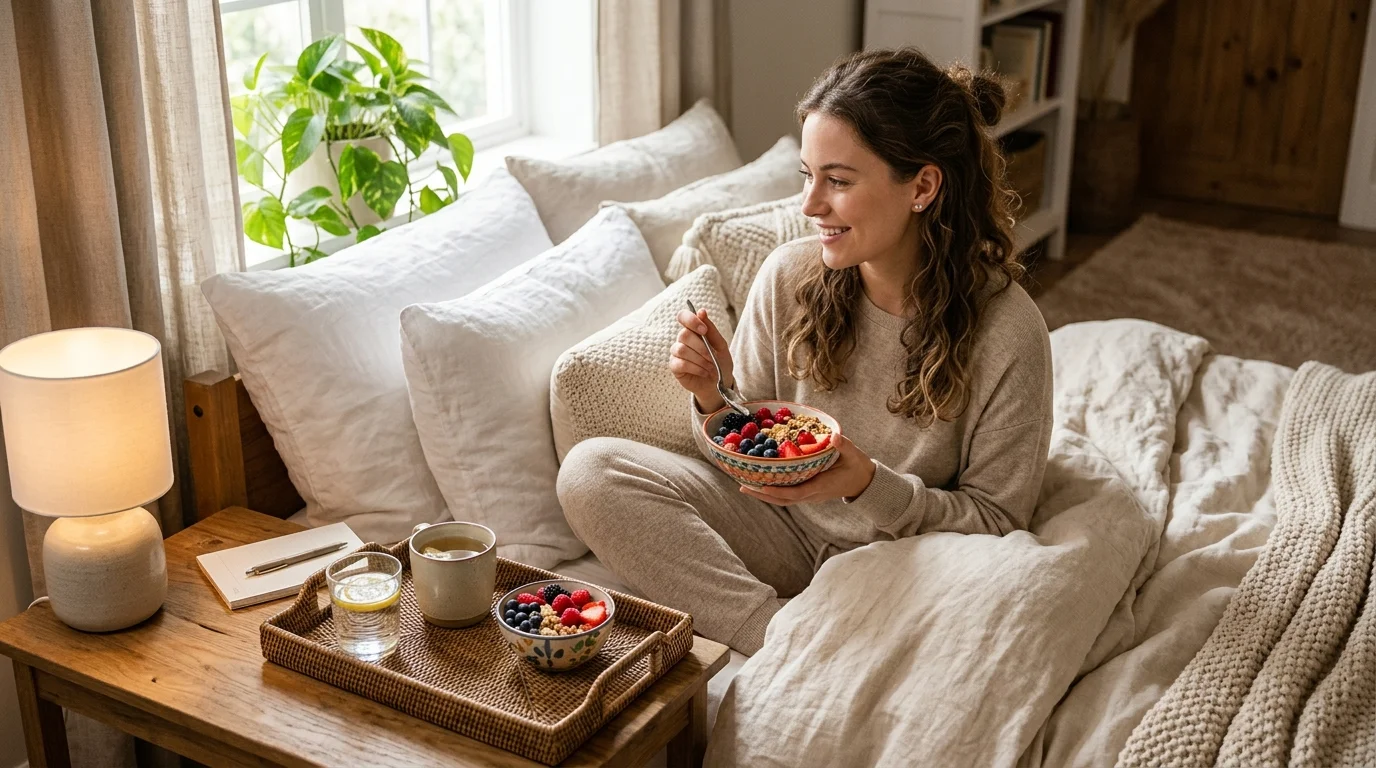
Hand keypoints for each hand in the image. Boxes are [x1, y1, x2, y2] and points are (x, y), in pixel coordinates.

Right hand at [670, 308, 733, 412]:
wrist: (719, 383)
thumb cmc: (720, 362)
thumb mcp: (720, 345)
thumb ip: (711, 329)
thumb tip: (701, 311)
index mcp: (693, 330)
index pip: (683, 316)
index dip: (691, 321)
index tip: (704, 330)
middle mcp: (682, 340)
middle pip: (684, 335)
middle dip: (701, 347)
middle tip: (712, 357)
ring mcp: (677, 353)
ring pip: (681, 350)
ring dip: (699, 359)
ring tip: (710, 367)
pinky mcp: (674, 366)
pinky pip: (680, 363)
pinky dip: (695, 368)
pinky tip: (704, 372)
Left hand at [739, 434, 876, 505]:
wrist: (864, 482)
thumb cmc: (858, 467)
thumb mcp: (853, 455)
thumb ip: (844, 445)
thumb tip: (834, 436)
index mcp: (822, 486)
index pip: (797, 492)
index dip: (778, 491)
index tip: (762, 485)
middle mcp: (813, 494)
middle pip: (784, 500)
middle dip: (763, 495)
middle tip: (742, 487)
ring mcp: (810, 495)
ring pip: (784, 500)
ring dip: (764, 495)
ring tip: (745, 486)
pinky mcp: (809, 493)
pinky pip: (787, 496)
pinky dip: (772, 492)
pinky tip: (761, 483)